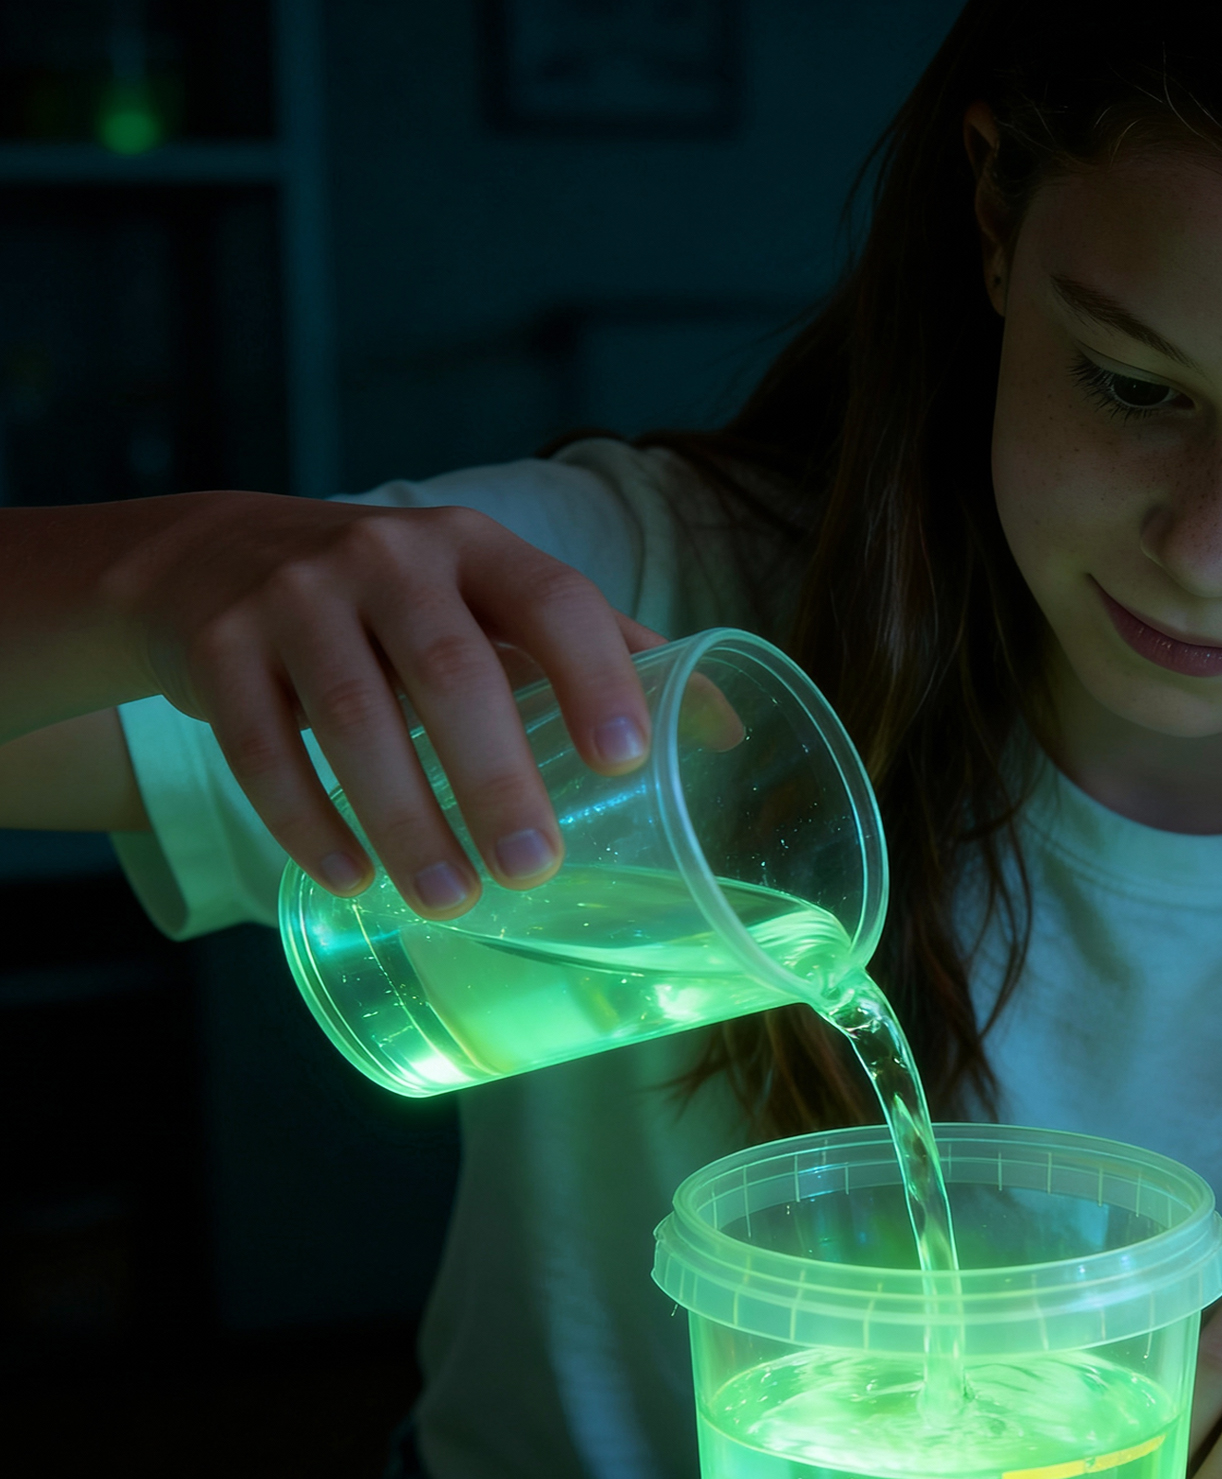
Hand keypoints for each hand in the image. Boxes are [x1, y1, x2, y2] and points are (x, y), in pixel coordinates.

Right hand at [99, 491, 665, 912]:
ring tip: (451, 901)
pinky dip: (306, 823)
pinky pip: (261, 748)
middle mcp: (387, 557)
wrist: (212, 560)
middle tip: (534, 871)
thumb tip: (724, 732)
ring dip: (407, 820)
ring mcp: (294, 597)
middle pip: (453, 673)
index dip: (597, 675)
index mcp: (478, 550)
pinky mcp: (217, 648)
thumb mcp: (492, 598)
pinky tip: (350, 880)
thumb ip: (600, 651)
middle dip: (498, 780)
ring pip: (354, 718)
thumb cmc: (398, 602)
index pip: (554, 600)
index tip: (628, 760)